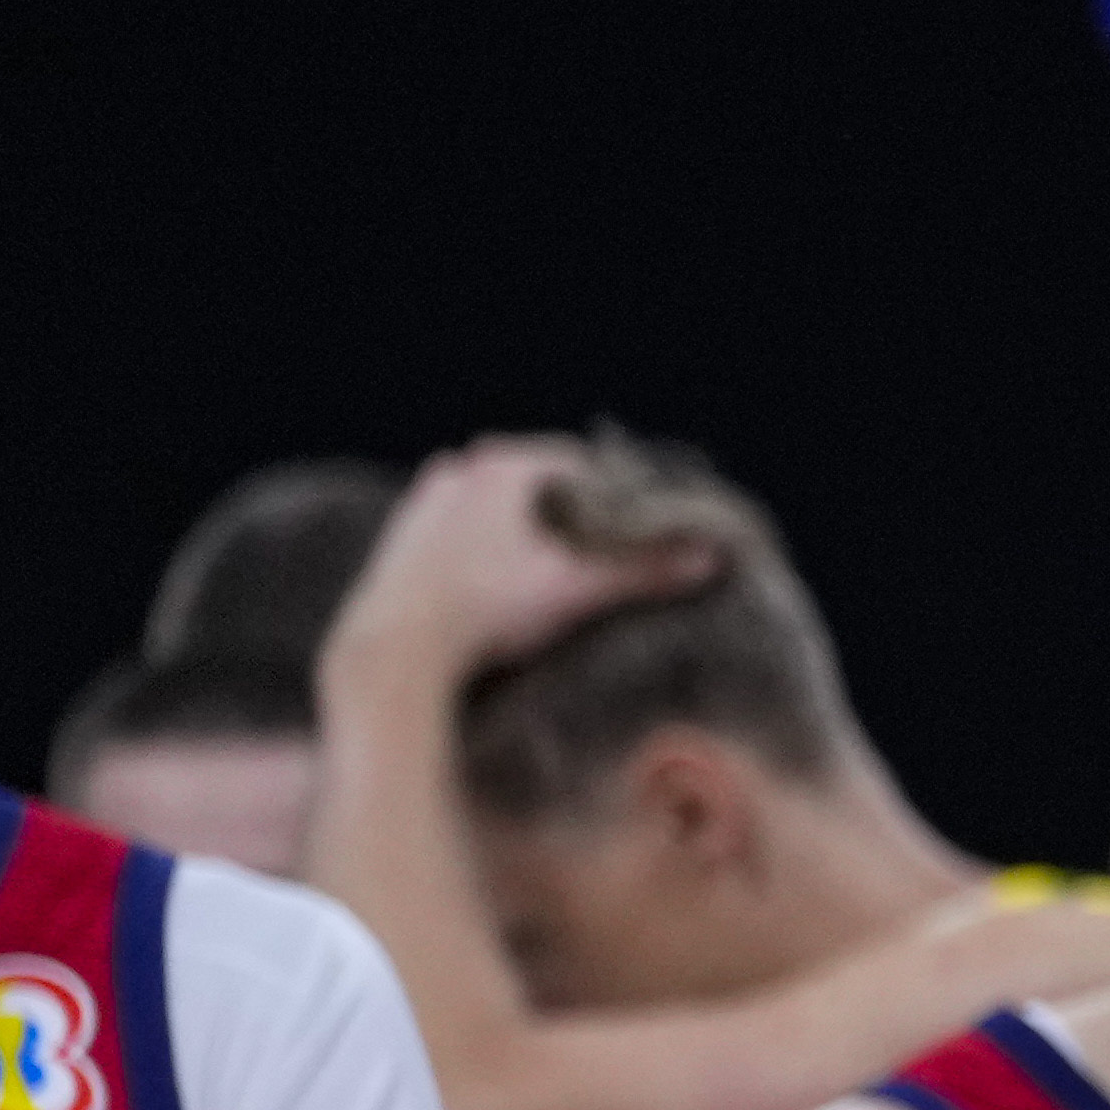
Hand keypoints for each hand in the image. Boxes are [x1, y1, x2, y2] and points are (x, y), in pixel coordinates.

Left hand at [334, 438, 722, 685]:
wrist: (398, 645)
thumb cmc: (492, 608)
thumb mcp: (582, 588)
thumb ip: (647, 568)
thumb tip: (712, 555)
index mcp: (510, 465)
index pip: (589, 467)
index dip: (625, 498)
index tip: (647, 528)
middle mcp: (464, 468)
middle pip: (543, 485)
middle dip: (576, 514)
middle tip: (607, 551)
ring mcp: (429, 501)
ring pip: (500, 506)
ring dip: (530, 528)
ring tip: (557, 568)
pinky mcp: (405, 537)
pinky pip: (463, 531)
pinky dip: (488, 546)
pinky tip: (503, 577)